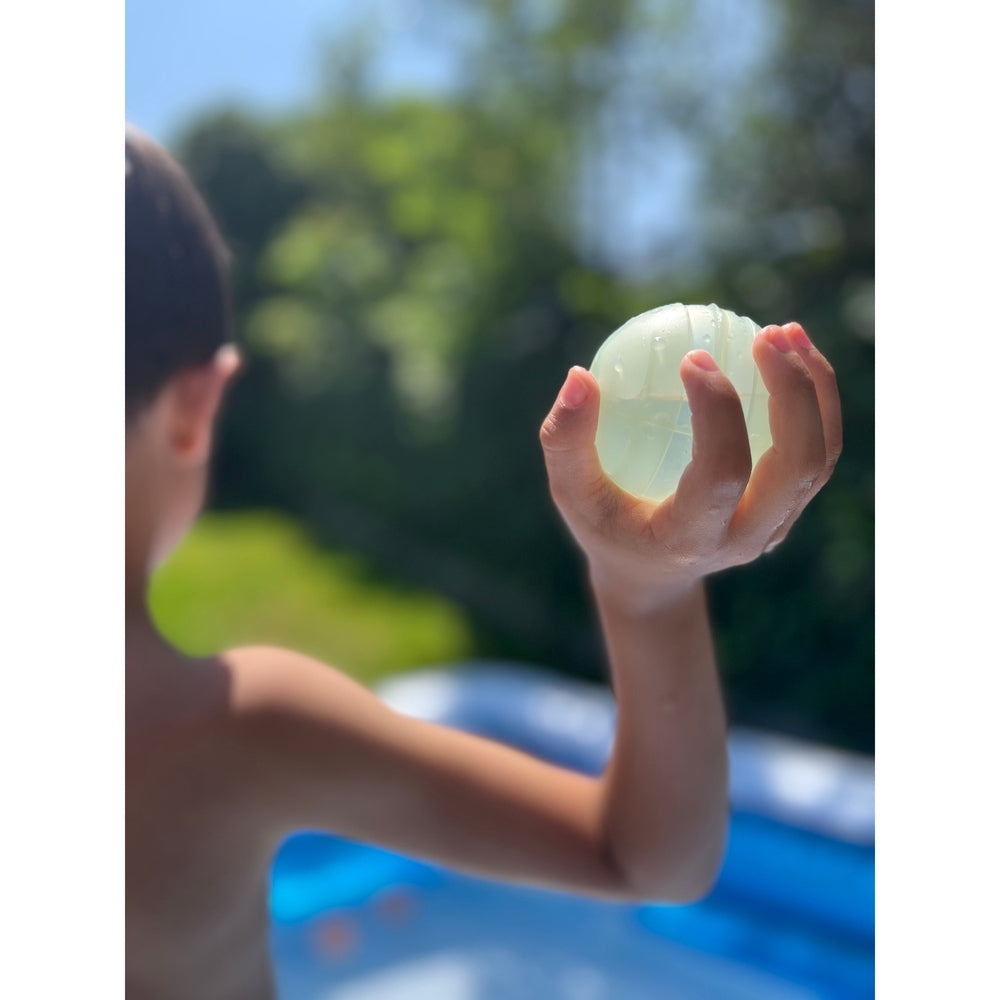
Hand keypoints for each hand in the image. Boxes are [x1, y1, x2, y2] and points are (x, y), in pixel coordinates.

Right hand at [539, 322, 841, 610]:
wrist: (652, 575)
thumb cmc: (604, 526)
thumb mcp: (570, 491)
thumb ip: (566, 439)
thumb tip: (580, 376)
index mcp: (690, 538)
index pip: (721, 474)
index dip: (718, 413)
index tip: (694, 358)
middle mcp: (745, 538)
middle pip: (796, 466)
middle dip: (793, 394)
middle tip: (766, 334)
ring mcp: (776, 526)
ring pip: (819, 456)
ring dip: (814, 389)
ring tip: (786, 331)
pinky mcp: (789, 508)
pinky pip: (818, 450)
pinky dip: (816, 399)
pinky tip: (792, 354)